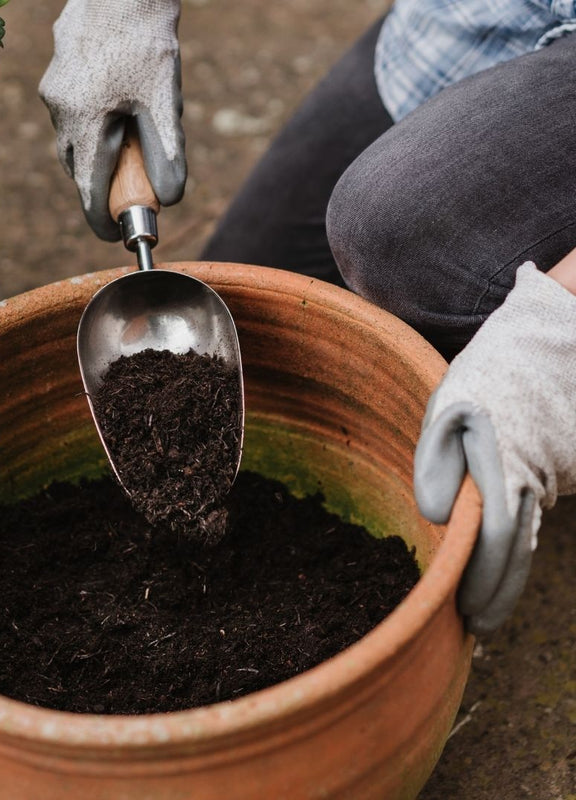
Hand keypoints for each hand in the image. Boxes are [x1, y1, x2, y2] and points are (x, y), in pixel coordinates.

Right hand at [39, 0, 185, 240]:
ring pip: (73, 141)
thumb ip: (166, 155)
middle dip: (102, 184)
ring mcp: (53, 91)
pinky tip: (116, 108)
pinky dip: (92, 126)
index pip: (88, 191)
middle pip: (79, 169)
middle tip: (132, 189)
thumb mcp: (163, 103)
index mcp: (84, 125)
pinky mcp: (56, 73)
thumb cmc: (146, 40)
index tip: (116, 235)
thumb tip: (170, 200)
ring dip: (97, 153)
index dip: (102, 220)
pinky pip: (71, 115)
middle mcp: (60, 112)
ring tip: (127, 143)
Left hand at [414, 262, 575, 633]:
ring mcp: (553, 477)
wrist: (548, 341)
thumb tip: (433, 514)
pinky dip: (519, 549)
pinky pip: (535, 518)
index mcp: (504, 465)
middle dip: (498, 593)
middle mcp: (535, 479)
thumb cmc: (489, 373)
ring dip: (509, 576)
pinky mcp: (559, 472)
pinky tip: (503, 567)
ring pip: (530, 539)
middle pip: (518, 552)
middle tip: (478, 630)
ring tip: (486, 611)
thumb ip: (436, 457)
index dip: (484, 581)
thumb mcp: (448, 402)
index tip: (469, 615)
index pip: (495, 540)